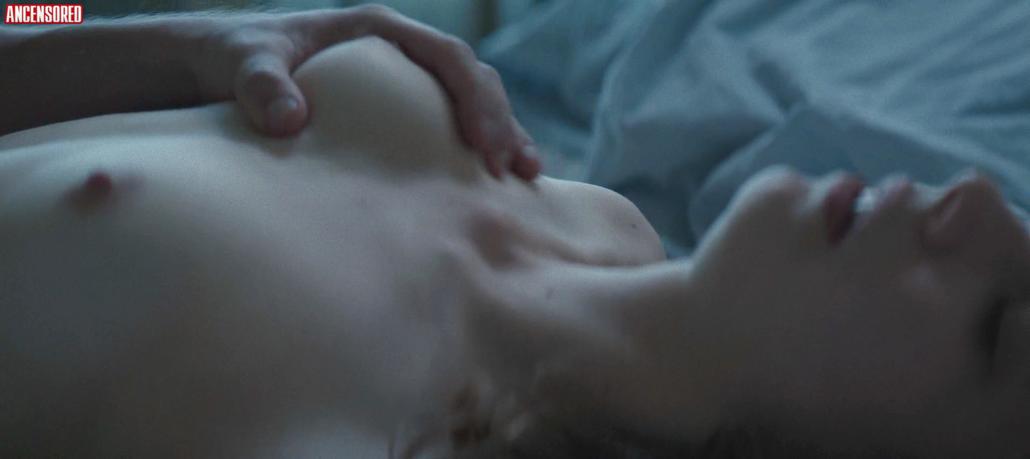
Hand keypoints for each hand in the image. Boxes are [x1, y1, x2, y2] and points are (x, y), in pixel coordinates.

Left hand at [191, 5, 540, 180]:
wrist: (210, 71)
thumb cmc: (230, 59)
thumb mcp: (241, 64)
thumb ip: (260, 84)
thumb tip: (289, 119)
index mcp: (377, 32)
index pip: (447, 55)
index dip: (476, 96)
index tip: (485, 143)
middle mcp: (397, 56)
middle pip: (471, 80)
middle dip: (499, 122)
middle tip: (509, 170)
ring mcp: (399, 87)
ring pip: (467, 105)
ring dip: (499, 138)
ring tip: (525, 178)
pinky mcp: (391, 117)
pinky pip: (444, 130)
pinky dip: (472, 154)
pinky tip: (491, 186)